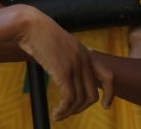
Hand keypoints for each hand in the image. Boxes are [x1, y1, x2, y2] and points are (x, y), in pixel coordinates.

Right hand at [14, 6, 114, 120]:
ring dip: (69, 112)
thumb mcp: (63, 45)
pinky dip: (63, 110)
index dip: (110, 93)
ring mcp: (75, 66)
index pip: (108, 76)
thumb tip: (67, 71)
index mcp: (87, 53)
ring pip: (80, 100)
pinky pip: (69, 99)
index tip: (105, 105)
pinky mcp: (64, 72)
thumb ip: (70, 57)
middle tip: (68, 112)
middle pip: (92, 95)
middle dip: (81, 108)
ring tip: (58, 116)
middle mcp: (85, 61)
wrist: (31, 25)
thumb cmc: (41, 34)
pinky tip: (55, 113)